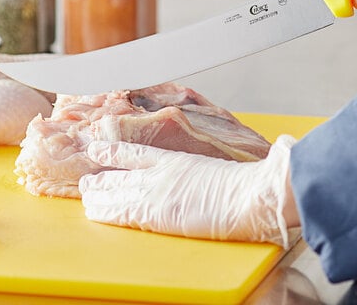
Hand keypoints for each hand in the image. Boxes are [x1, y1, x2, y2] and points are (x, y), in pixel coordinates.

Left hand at [79, 135, 297, 246]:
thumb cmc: (253, 182)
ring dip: (98, 190)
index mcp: (180, 158)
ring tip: (84, 191)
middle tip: (87, 174)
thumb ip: (232, 157)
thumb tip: (272, 145)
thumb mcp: (235, 165)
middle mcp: (164, 170)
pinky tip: (92, 207)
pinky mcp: (157, 211)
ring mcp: (158, 190)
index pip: (140, 151)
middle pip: (123, 168)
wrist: (253, 195)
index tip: (101, 145)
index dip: (117, 149)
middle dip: (102, 172)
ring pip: (116, 187)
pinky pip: (122, 209)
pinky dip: (104, 207)